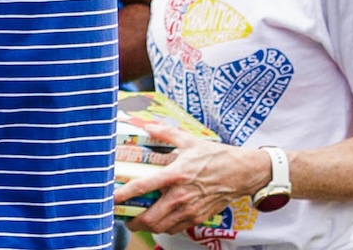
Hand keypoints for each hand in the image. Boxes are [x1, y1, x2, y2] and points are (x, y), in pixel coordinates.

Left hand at [114, 121, 272, 234]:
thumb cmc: (216, 156)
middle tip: (125, 215)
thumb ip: (163, 133)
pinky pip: (175, 228)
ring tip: (140, 219)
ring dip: (147, 226)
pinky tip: (160, 218)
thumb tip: (144, 124)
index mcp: (175, 174)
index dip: (123, 194)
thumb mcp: (189, 141)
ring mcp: (190, 210)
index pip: (142, 186)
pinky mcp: (198, 217)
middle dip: (133, 221)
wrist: (243, 172)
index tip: (110, 198)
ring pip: (161, 227)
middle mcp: (181, 196)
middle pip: (149, 219)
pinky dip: (164, 227)